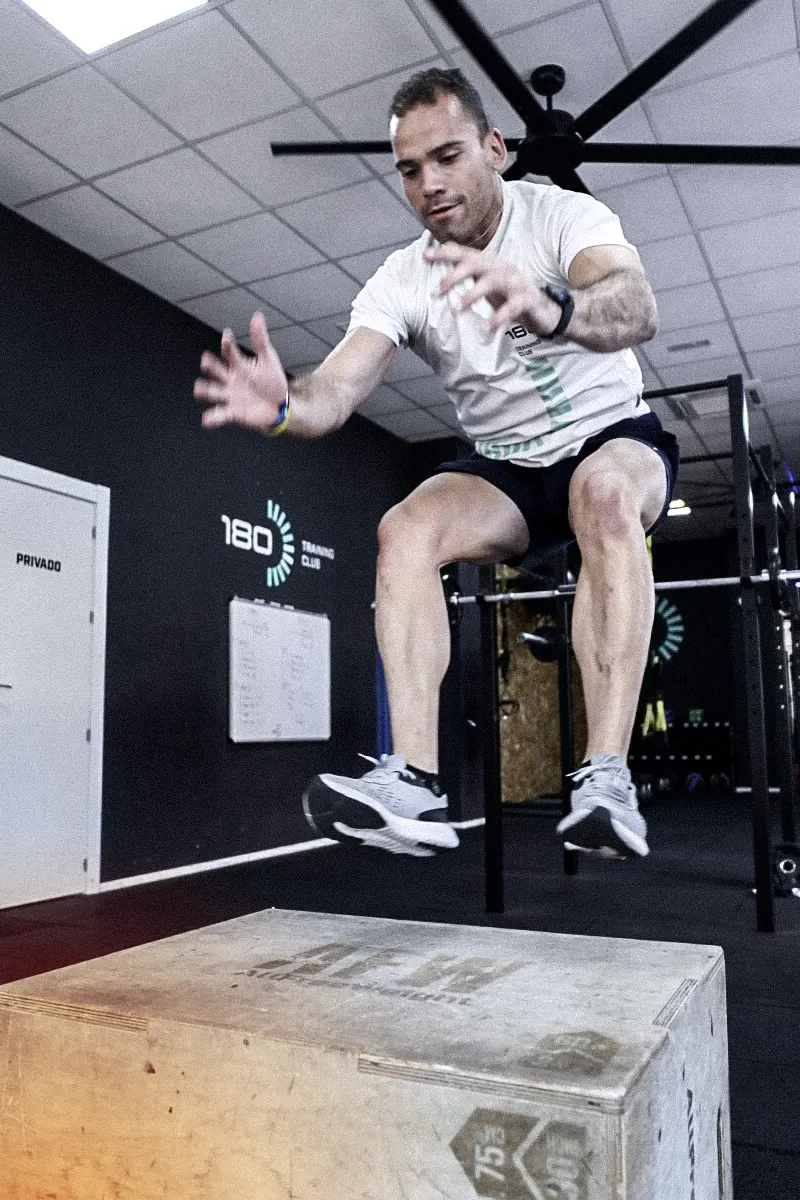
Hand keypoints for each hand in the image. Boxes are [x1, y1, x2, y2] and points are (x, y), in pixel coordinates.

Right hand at [194, 312, 287, 431]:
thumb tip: (257, 315)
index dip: (228, 344)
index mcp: (238, 365)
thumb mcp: (268, 360)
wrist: (280, 406)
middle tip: (205, 360)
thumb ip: (260, 341)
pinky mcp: (232, 413)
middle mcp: (230, 379)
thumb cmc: (272, 381)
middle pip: (217, 371)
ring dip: (205, 390)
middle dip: (211, 366)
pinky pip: (220, 415)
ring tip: (198, 388)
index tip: (227, 335)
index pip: (230, 353)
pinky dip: (212, 418)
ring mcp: (230, 396)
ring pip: (213, 392)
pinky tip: (206, 420)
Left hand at [424, 242, 561, 335]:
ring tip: (458, 308)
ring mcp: (516, 282)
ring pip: (492, 281)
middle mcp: (502, 268)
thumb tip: (440, 277)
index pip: (465, 254)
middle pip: (476, 264)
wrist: (543, 310)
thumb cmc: (510, 297)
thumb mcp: (486, 286)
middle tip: (438, 291)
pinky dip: (498, 318)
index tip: (425, 256)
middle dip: (455, 275)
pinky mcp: (527, 299)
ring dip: (473, 294)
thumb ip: (468, 279)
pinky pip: (512, 307)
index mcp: (490, 264)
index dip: (445, 253)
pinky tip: (486, 328)